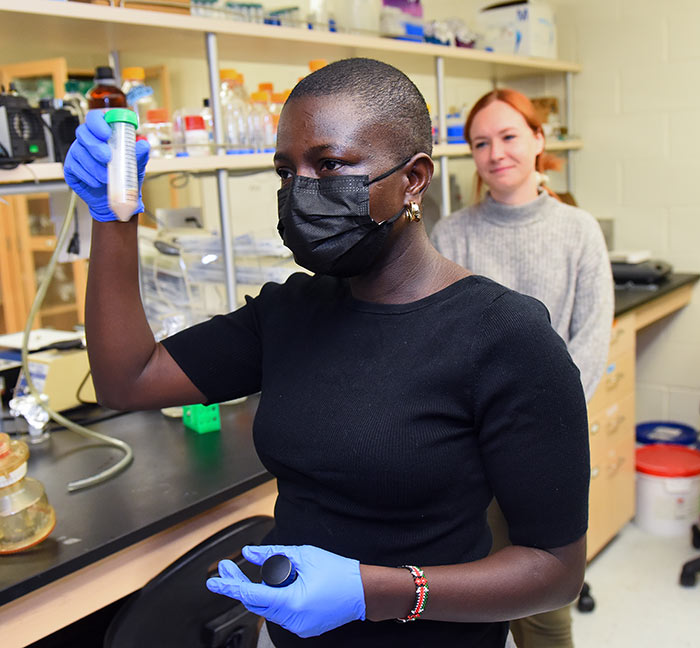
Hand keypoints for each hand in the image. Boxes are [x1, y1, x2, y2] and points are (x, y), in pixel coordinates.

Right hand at [64, 110, 148, 221]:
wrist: (117, 197)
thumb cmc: (125, 176)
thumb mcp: (135, 164)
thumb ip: (139, 154)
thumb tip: (144, 145)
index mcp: (102, 132)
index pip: (94, 117)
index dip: (97, 122)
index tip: (106, 134)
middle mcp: (87, 139)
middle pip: (83, 133)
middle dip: (95, 146)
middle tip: (108, 158)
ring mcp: (77, 152)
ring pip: (79, 152)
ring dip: (93, 165)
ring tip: (106, 178)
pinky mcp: (70, 168)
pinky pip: (74, 168)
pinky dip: (87, 176)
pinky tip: (97, 182)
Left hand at [206, 544, 365, 637]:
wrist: (363, 591)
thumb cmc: (339, 573)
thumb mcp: (304, 555)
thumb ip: (272, 555)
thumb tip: (249, 553)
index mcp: (292, 602)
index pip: (252, 595)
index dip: (230, 587)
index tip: (214, 581)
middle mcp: (292, 620)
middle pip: (257, 603)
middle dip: (241, 585)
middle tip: (227, 569)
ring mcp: (298, 627)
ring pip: (268, 608)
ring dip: (263, 591)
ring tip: (277, 572)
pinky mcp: (303, 628)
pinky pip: (281, 613)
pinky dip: (277, 599)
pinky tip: (285, 585)